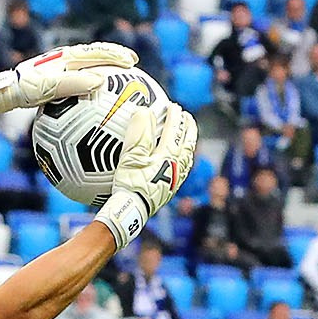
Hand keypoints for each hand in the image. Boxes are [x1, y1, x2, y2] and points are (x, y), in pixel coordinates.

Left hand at [0, 41, 138, 117]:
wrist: (5, 93)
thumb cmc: (25, 89)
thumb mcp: (49, 86)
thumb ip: (73, 82)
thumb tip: (100, 81)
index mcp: (66, 56)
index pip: (96, 51)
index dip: (116, 55)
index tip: (132, 61)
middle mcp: (65, 61)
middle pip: (95, 56)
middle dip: (114, 60)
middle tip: (133, 67)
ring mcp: (60, 72)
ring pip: (87, 70)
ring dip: (104, 75)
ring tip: (118, 86)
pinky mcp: (55, 85)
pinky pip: (78, 87)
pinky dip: (90, 92)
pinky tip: (96, 109)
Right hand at [96, 100, 197, 244]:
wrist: (131, 212)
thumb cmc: (129, 184)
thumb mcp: (130, 156)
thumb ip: (138, 133)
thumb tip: (145, 111)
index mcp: (167, 156)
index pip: (173, 131)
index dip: (173, 117)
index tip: (172, 106)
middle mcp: (175, 167)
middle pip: (186, 144)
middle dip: (188, 129)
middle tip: (187, 118)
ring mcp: (174, 180)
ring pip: (187, 158)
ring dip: (188, 144)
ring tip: (187, 138)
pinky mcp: (169, 190)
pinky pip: (181, 171)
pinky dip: (183, 161)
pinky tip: (178, 162)